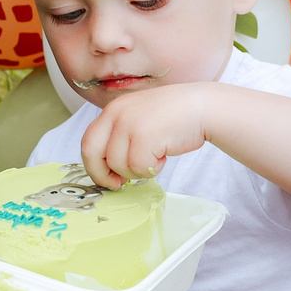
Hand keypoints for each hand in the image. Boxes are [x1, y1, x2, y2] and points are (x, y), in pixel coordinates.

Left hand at [80, 84, 211, 186]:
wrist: (202, 107)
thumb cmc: (175, 117)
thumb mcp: (139, 118)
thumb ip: (121, 136)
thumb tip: (109, 169)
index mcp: (113, 109)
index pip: (88, 141)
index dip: (94, 164)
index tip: (107, 176)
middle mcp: (116, 114)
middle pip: (92, 153)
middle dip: (102, 174)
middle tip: (118, 184)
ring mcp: (129, 124)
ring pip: (118, 165)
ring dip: (137, 170)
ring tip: (156, 157)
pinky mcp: (144, 136)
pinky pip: (139, 167)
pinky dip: (152, 169)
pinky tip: (164, 155)